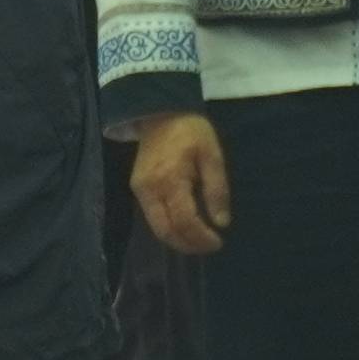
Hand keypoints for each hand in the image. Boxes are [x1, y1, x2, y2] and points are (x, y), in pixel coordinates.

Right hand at [128, 113, 229, 258]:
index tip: (219, 241)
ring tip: (199, 240)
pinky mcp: (138, 189)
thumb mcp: (212, 156)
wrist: (160, 113)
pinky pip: (153, 218)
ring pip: (157, 229)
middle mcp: (150, 190)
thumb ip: (217, 190)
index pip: (185, 220)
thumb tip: (221, 223)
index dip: (201, 237)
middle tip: (209, 246)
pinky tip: (185, 226)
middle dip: (189, 245)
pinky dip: (170, 228)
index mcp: (170, 179)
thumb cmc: (191, 132)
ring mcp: (140, 191)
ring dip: (178, 240)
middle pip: (166, 231)